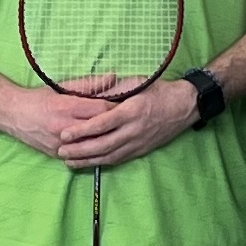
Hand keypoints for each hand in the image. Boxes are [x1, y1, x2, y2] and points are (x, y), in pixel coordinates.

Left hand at [44, 74, 194, 171]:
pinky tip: (89, 163)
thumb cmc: (158, 90)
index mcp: (131, 111)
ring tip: (69, 162)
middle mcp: (134, 130)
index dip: (82, 131)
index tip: (65, 134)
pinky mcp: (141, 150)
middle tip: (61, 152)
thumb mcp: (136, 82)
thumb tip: (90, 95)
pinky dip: (102, 163)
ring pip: (109, 156)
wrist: (185, 106)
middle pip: (102, 145)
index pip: (102, 124)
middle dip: (79, 150)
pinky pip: (119, 159)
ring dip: (88, 160)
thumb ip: (113, 90)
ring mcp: (138, 142)